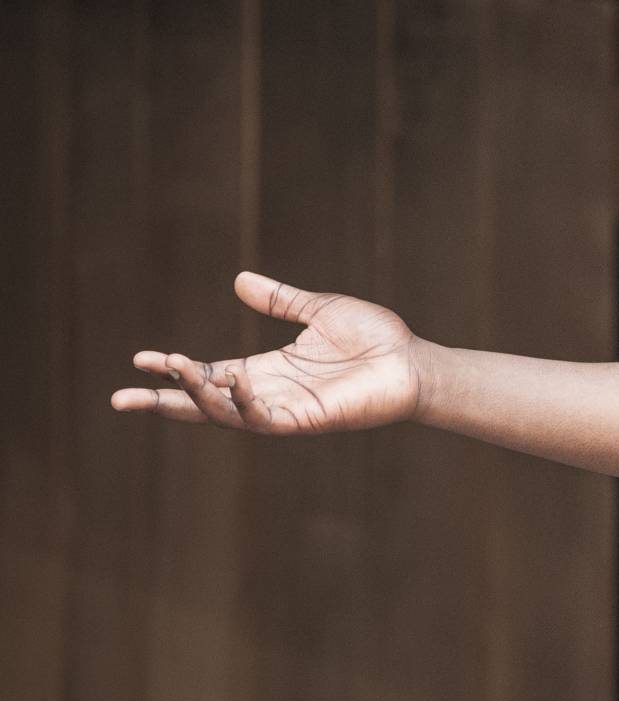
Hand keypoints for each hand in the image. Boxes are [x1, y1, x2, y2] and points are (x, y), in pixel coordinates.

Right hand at [110, 270, 425, 435]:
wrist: (414, 361)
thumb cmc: (375, 339)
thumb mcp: (319, 310)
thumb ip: (280, 300)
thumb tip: (239, 279)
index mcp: (267, 369)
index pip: (208, 374)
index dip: (176, 369)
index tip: (142, 358)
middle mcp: (269, 393)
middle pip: (204, 404)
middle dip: (163, 401)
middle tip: (120, 398)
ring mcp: (286, 410)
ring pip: (227, 414)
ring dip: (198, 396)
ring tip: (176, 372)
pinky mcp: (308, 421)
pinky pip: (265, 420)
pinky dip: (243, 405)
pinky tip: (230, 383)